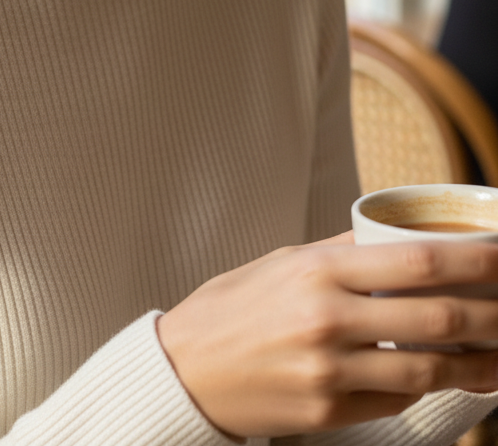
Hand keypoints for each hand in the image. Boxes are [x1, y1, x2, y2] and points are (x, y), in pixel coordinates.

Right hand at [156, 233, 497, 438]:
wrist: (185, 369)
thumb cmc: (234, 307)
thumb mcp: (284, 261)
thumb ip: (344, 253)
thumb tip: (400, 239)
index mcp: (319, 270)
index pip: (419, 262)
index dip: (475, 261)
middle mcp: (329, 319)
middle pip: (437, 316)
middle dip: (493, 314)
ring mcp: (330, 371)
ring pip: (427, 369)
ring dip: (476, 363)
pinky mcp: (328, 412)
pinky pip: (394, 400)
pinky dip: (424, 388)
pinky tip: (443, 377)